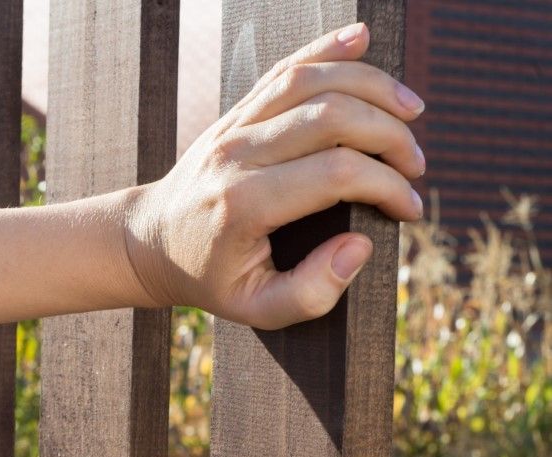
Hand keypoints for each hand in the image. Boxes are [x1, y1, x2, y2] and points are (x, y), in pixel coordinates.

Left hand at [125, 22, 425, 328]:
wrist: (150, 242)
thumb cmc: (208, 277)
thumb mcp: (255, 308)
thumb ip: (312, 293)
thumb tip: (361, 246)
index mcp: (244, 204)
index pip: (336, 174)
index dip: (387, 187)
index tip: (409, 210)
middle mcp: (237, 155)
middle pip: (331, 118)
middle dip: (390, 137)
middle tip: (416, 166)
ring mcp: (232, 127)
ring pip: (310, 81)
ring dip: (371, 86)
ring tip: (412, 112)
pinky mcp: (235, 112)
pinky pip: (283, 69)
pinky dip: (326, 50)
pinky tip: (362, 39)